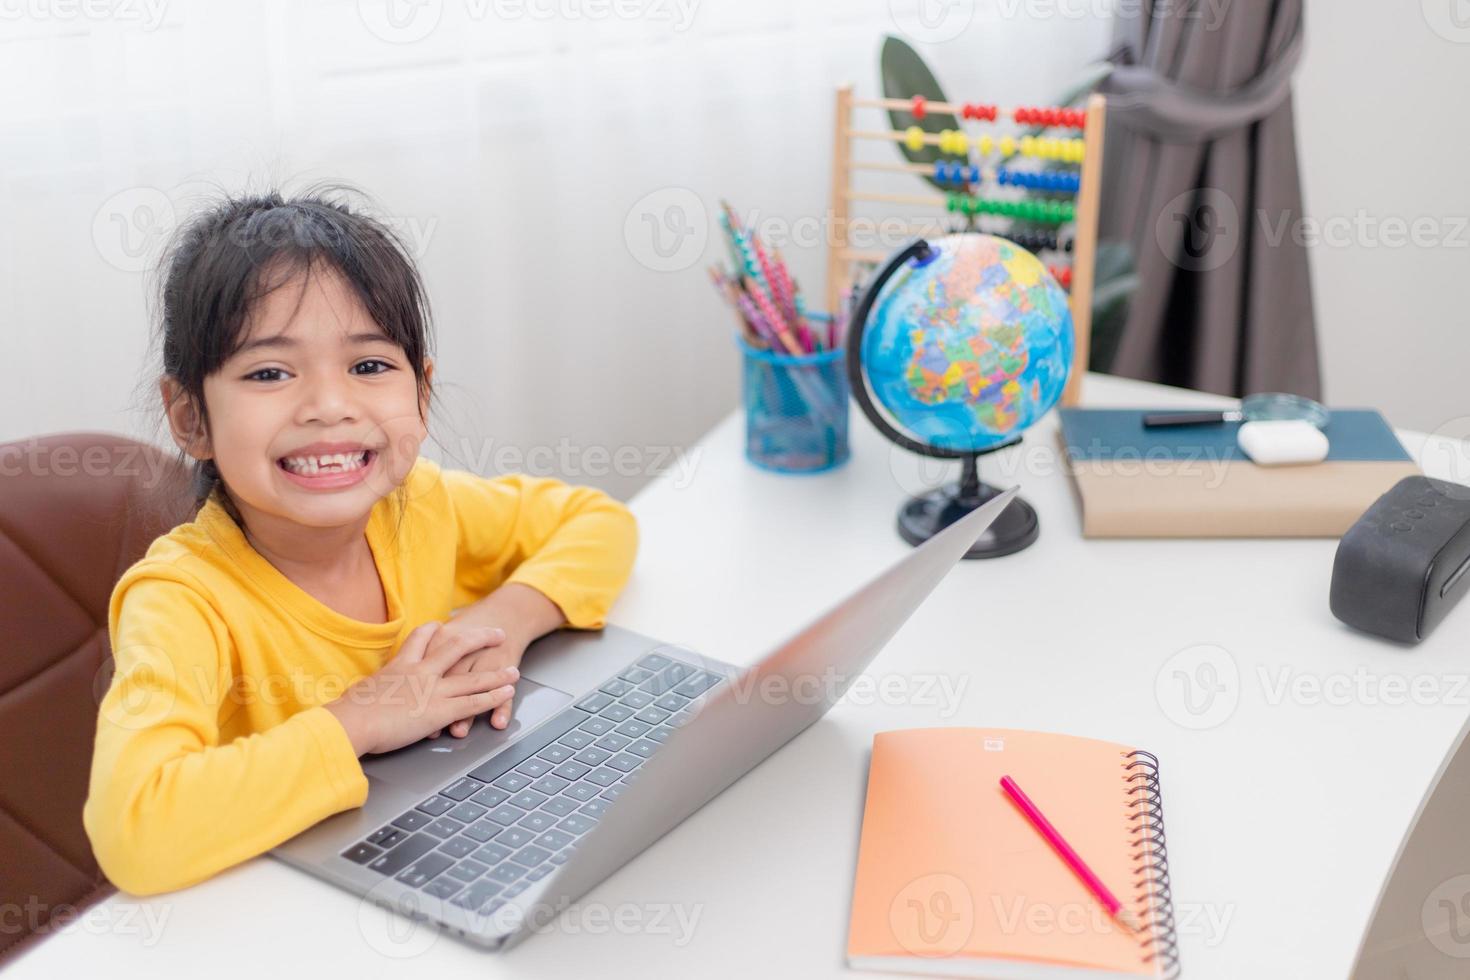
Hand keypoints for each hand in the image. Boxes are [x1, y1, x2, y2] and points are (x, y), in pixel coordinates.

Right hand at [324, 621, 518, 755]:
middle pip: (457, 645)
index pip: (422, 637)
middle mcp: (420, 671)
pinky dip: (493, 696)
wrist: (350, 723)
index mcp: (399, 664)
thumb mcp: (359, 691)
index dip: (437, 629)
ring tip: (513, 669)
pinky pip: (473, 702)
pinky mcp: (440, 711)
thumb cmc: (347, 712)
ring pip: (473, 675)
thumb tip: (360, 695)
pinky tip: (506, 693)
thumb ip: (371, 689)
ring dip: (496, 672)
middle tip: (495, 634)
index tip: (446, 624)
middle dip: (479, 638)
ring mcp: (433, 690)